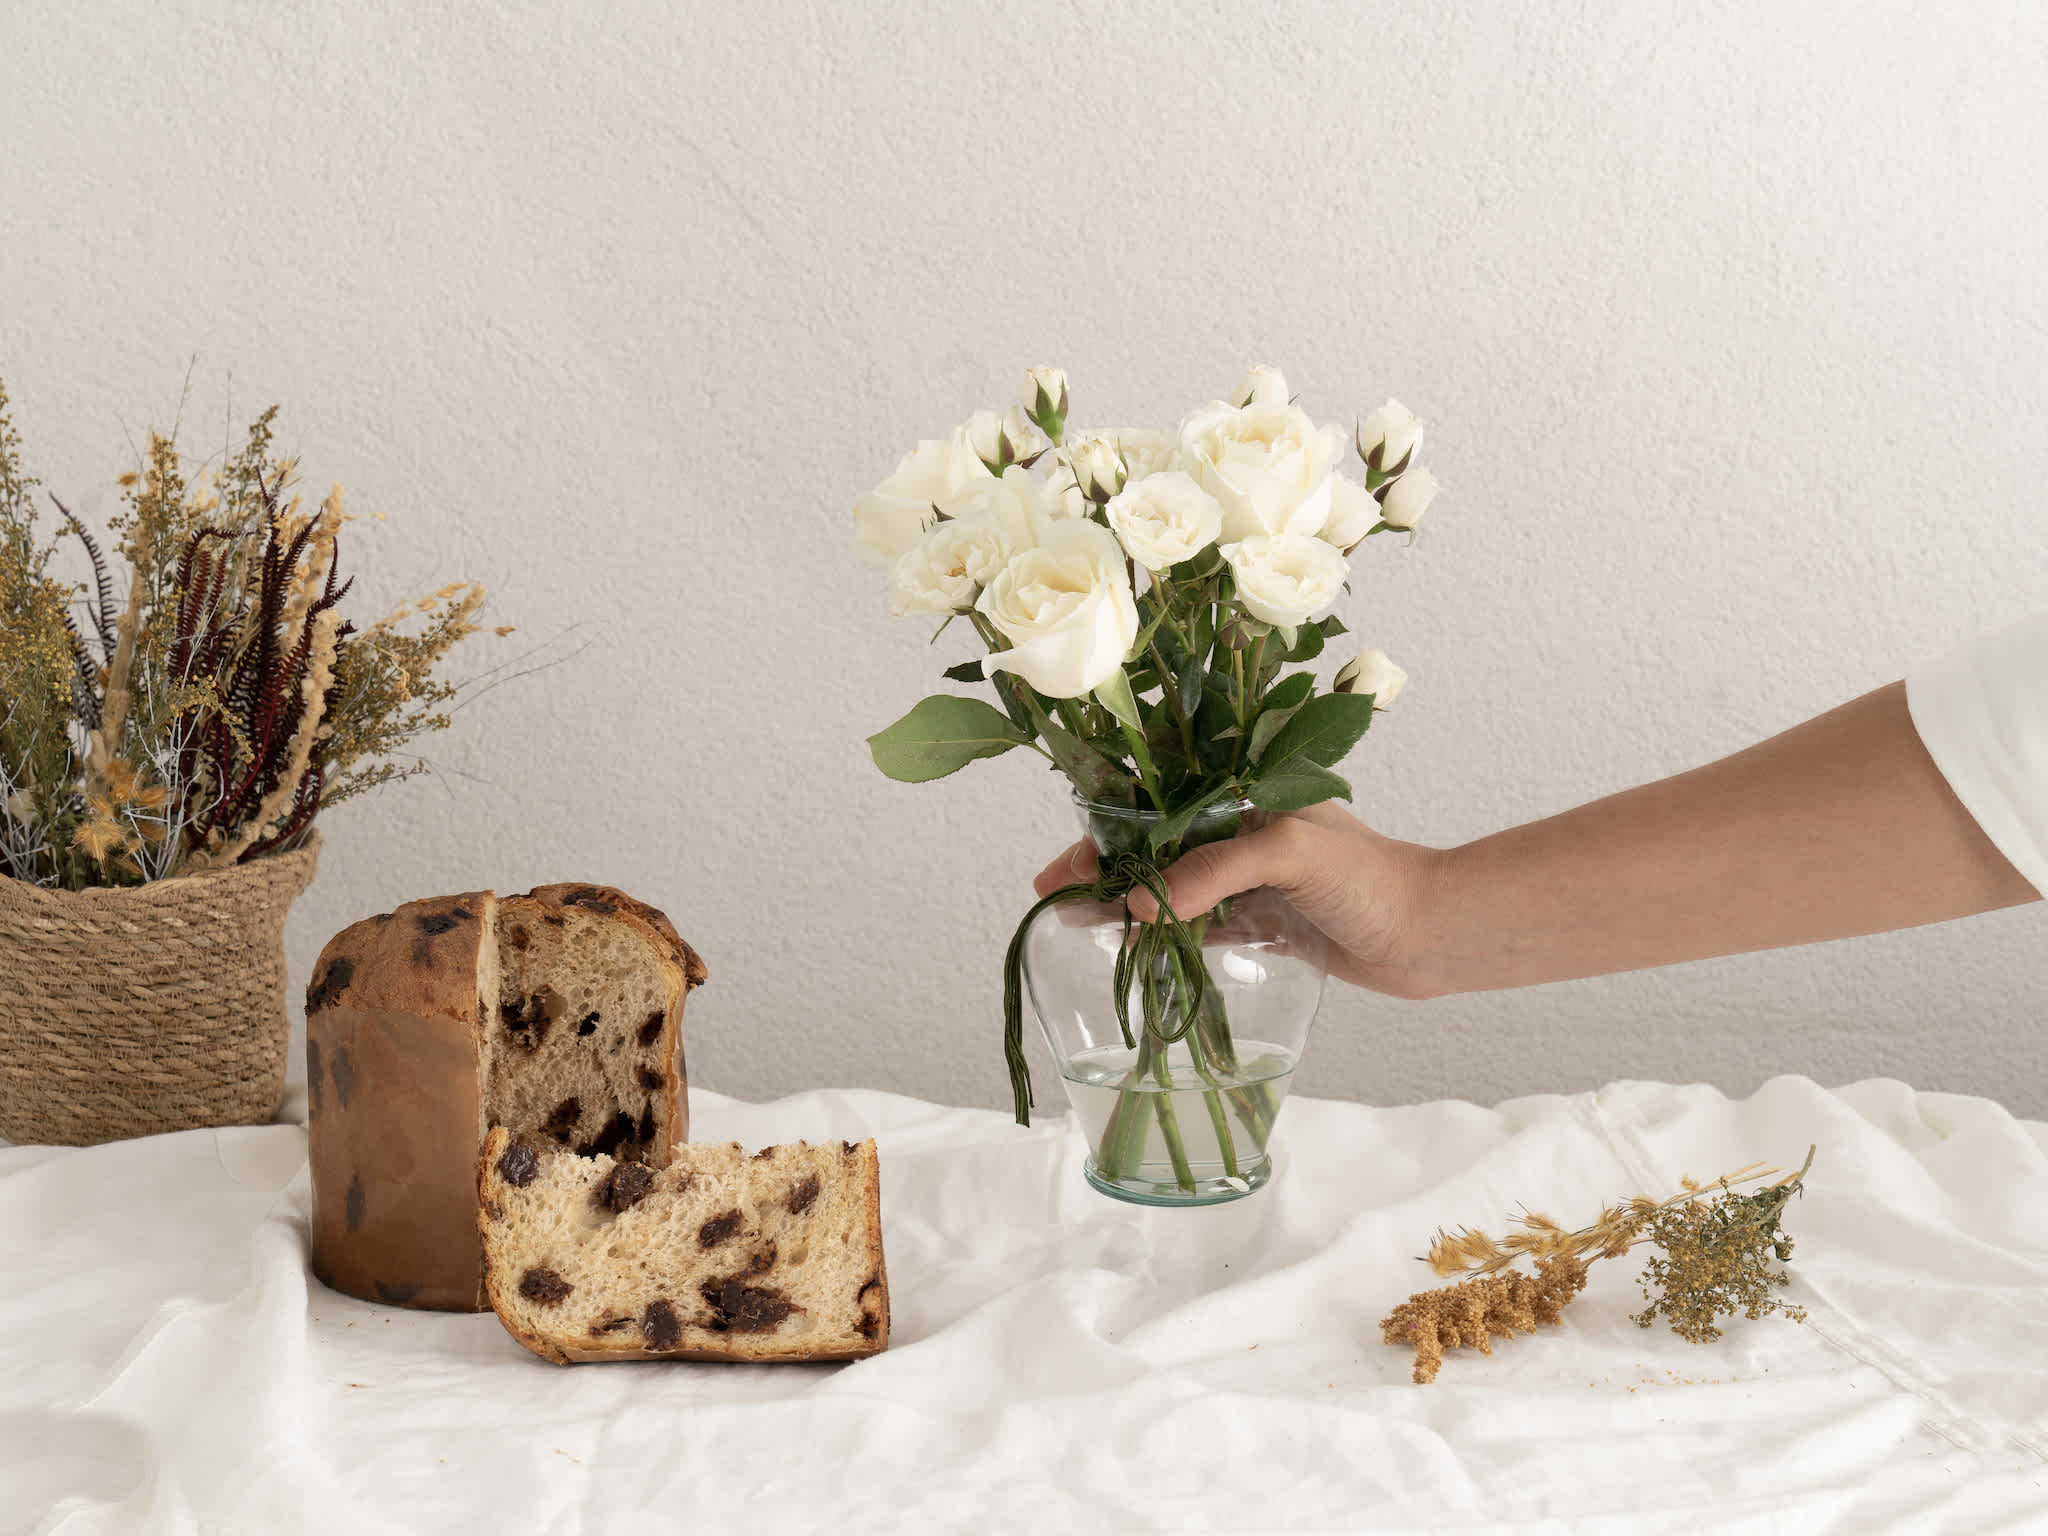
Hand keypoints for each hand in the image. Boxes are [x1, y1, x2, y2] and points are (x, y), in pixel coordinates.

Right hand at [1033, 801, 1447, 996]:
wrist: (1431, 932)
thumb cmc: (1372, 878)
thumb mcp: (1288, 853)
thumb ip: (1214, 872)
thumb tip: (1140, 908)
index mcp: (1245, 795)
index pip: (1157, 804)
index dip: (1106, 830)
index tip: (1067, 866)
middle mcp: (1243, 831)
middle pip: (1155, 845)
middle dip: (1103, 867)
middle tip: (1055, 898)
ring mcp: (1253, 877)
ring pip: (1172, 886)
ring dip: (1126, 903)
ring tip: (1078, 924)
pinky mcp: (1267, 919)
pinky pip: (1200, 923)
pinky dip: (1162, 934)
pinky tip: (1130, 947)